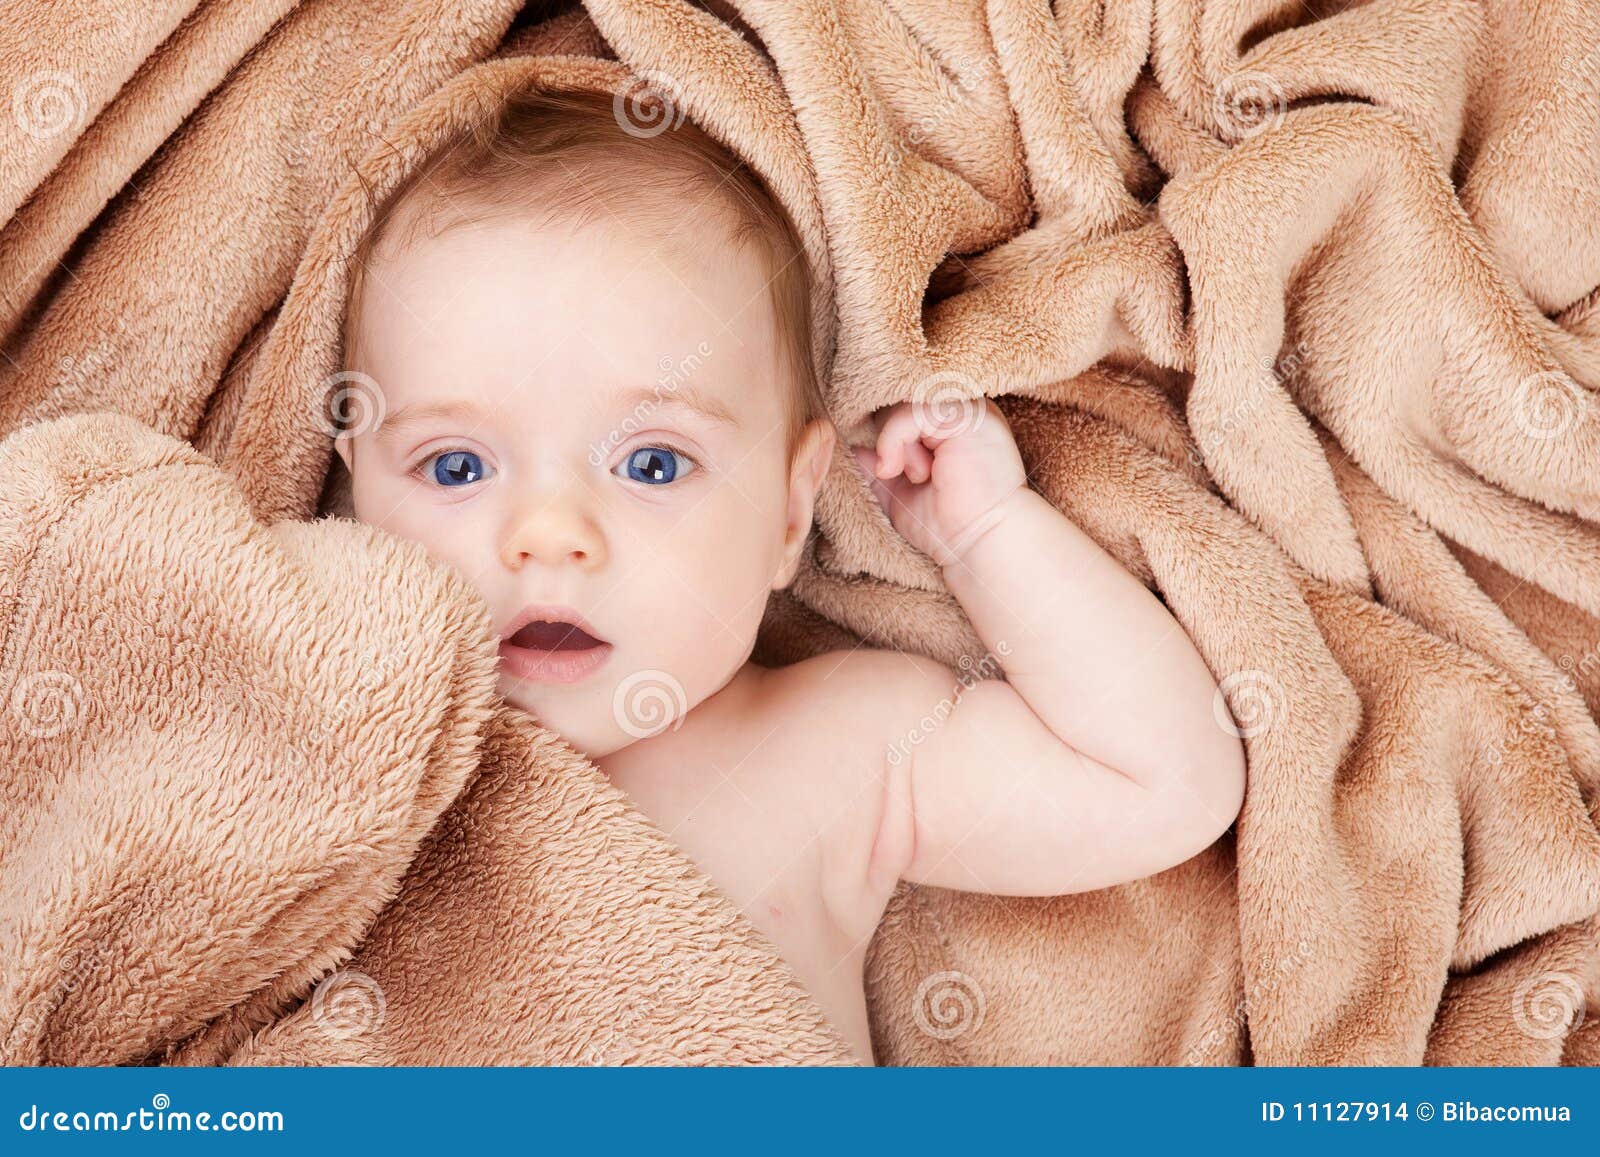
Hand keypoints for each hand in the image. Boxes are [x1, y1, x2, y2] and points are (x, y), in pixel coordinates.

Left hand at [851, 396, 1026, 567]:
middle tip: (906, 477)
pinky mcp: (967, 415)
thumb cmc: (950, 528)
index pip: (904, 410)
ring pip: (903, 406)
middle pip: (900, 402)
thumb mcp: (901, 495)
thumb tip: (854, 446)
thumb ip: (881, 468)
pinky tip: (906, 471)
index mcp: (955, 426)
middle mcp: (964, 412)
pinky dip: (893, 441)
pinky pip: (909, 412)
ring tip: (916, 477)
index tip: (887, 470)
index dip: (886, 436)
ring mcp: (968, 410)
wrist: (984, 545)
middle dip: (890, 441)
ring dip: (896, 445)